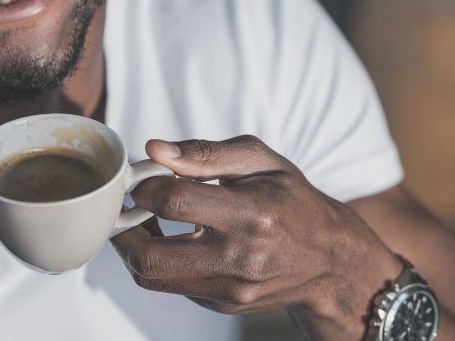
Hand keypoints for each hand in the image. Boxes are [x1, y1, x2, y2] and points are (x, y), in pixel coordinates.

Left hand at [111, 136, 401, 339]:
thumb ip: (205, 153)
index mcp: (252, 213)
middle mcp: (239, 258)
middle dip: (123, 228)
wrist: (331, 261)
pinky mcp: (222, 304)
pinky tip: (170, 238)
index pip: (173, 201)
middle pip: (150, 256)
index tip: (141, 176)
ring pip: (153, 277)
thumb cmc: (293, 201)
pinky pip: (172, 285)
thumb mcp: (261, 161)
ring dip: (133, 247)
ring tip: (141, 220)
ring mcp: (230, 288)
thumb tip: (155, 149)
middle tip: (124, 206)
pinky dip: (159, 261)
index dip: (143, 184)